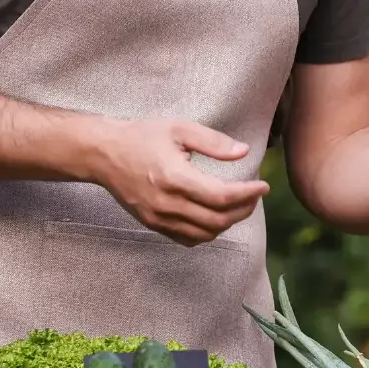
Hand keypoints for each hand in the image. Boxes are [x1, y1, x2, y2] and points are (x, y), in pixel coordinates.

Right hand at [94, 120, 270, 246]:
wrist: (104, 154)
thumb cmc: (142, 137)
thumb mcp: (179, 128)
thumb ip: (213, 141)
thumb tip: (243, 152)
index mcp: (174, 177)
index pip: (221, 196)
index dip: (248, 194)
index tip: (263, 185)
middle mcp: (166, 203)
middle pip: (218, 220)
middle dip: (244, 209)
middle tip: (254, 195)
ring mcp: (159, 218)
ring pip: (206, 233)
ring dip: (228, 222)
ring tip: (239, 204)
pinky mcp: (153, 224)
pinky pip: (189, 239)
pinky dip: (209, 231)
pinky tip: (216, 215)